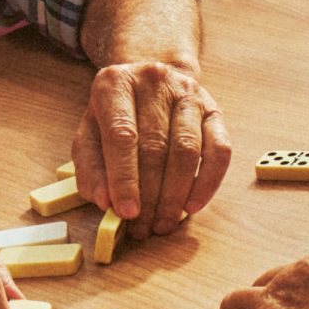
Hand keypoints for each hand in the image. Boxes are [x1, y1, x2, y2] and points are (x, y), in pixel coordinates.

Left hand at [74, 60, 232, 234]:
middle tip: (144, 227)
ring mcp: (188, 93)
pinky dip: (208, 182)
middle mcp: (153, 81)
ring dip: (176, 194)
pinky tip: (192, 206)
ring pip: (188, 150)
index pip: (121, 135)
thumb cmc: (115, 116)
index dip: (124, 178)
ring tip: (164, 223)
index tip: (126, 212)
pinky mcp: (214, 109)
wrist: (148, 83)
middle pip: (156, 146)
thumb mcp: (89, 135)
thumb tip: (105, 202)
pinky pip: (219, 150)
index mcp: (115, 83)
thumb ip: (90, 167)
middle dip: (150, 195)